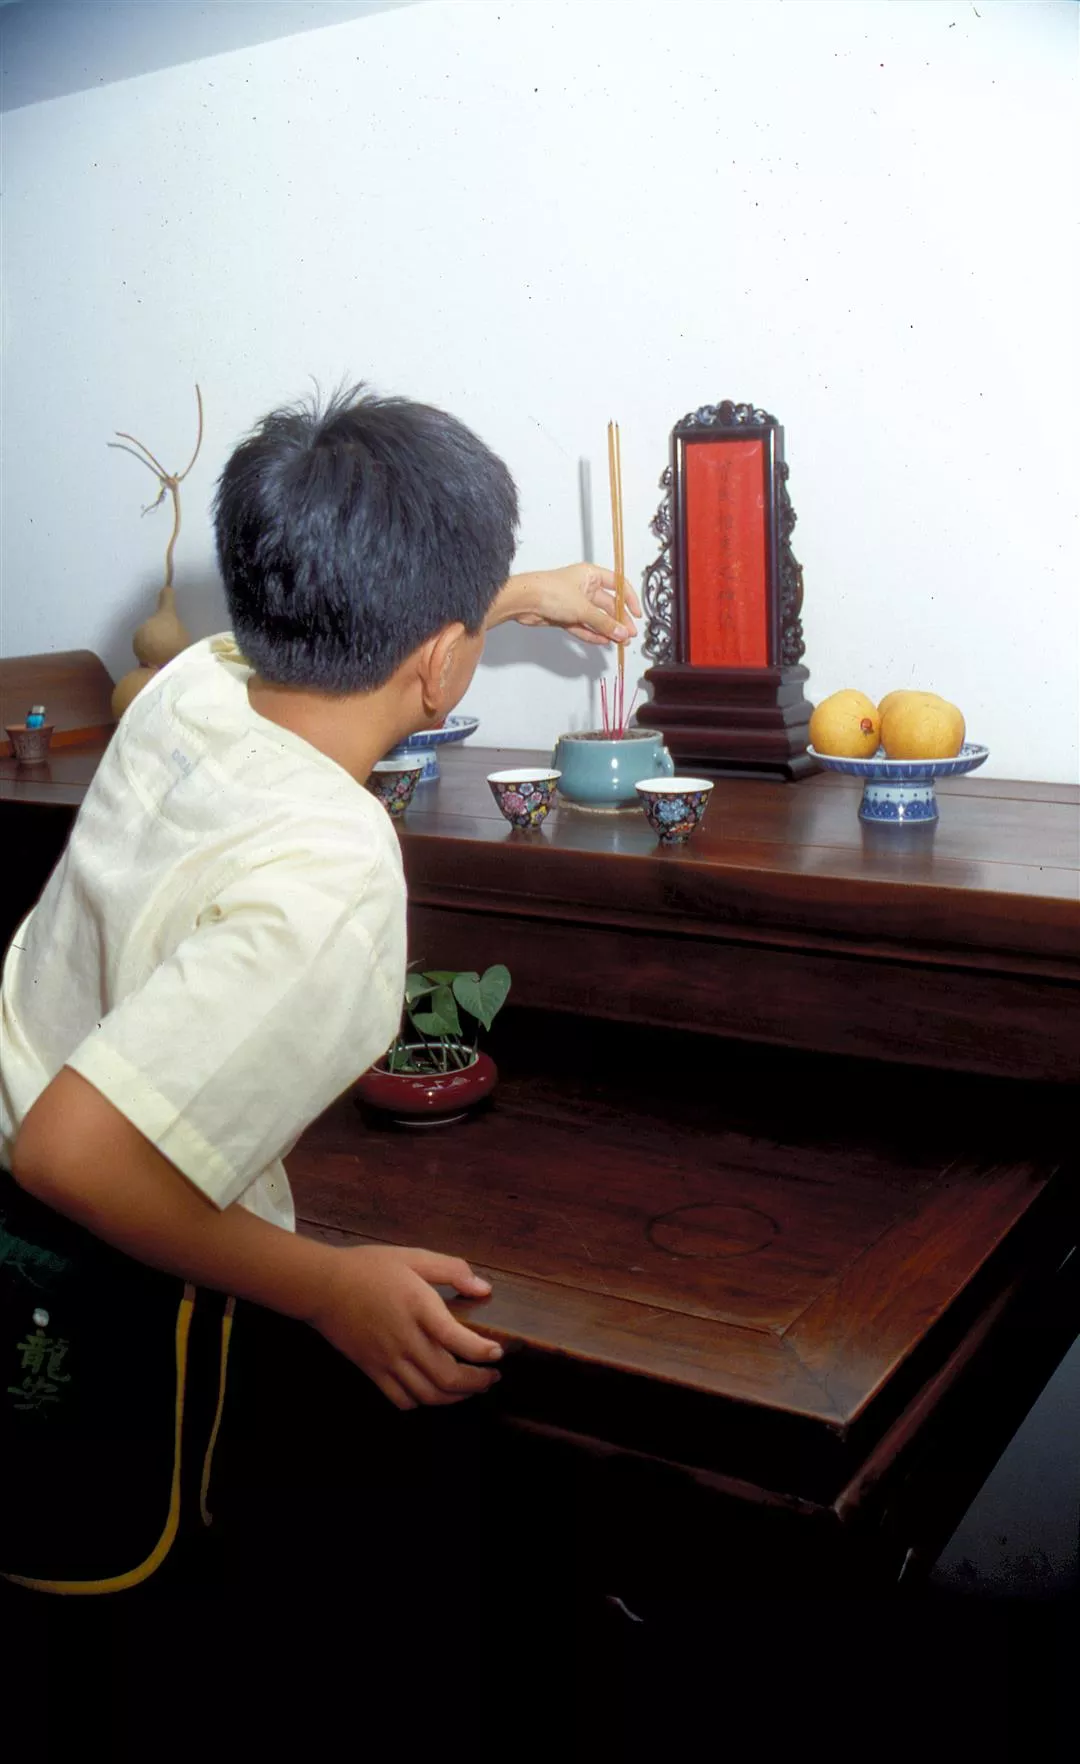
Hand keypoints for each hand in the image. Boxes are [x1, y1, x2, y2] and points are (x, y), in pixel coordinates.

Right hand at [311, 1244, 503, 1410]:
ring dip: (455, 1397)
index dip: (482, 1352)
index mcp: (418, 1307)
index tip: (498, 1354)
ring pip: (427, 1394)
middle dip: (477, 1383)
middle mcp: (404, 1338)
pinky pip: (401, 1399)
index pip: (457, 1340)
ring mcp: (387, 1359)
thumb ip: (451, 1270)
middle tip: (493, 1376)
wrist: (323, 1286)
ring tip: (470, 1389)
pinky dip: (422, 1402)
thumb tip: (484, 1288)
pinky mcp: (372, 1370)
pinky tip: (432, 1391)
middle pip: (447, 1376)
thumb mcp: (413, 1257)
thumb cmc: (369, 1268)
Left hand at [489, 564, 641, 645]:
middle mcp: (584, 587)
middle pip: (608, 605)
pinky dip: (593, 634)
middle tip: (628, 634)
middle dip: (619, 620)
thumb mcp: (583, 607)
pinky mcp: (565, 616)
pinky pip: (583, 626)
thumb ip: (604, 622)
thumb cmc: (550, 591)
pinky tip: (603, 641)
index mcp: (591, 575)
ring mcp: (574, 602)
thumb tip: (621, 632)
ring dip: (607, 629)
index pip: (618, 585)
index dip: (629, 599)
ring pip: (596, 618)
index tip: (637, 614)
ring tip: (619, 642)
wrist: (524, 601)